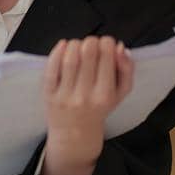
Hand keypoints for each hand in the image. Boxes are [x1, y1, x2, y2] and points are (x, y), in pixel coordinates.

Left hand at [42, 36, 133, 157]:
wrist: (75, 133)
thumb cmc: (100, 108)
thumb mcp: (120, 93)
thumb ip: (126, 70)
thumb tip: (120, 47)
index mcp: (105, 95)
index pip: (107, 57)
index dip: (107, 42)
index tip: (106, 43)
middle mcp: (85, 95)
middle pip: (88, 54)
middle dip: (91, 41)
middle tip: (92, 43)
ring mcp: (65, 95)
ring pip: (69, 59)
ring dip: (75, 44)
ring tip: (79, 45)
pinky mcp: (48, 94)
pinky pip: (51, 68)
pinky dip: (57, 51)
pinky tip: (64, 45)